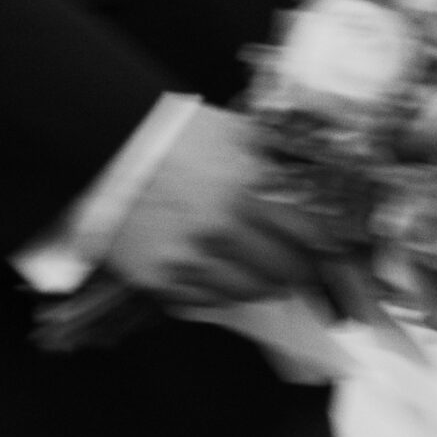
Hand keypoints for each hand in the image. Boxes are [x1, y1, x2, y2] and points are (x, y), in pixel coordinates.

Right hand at [102, 105, 331, 307]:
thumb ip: (276, 165)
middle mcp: (221, 230)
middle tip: (298, 263)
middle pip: (286, 271)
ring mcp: (189, 259)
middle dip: (298, 268)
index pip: (311, 236)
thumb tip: (313, 197)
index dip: (328, 248)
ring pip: (250, 292)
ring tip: (257, 266)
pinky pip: (209, 301)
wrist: (104, 149)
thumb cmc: (171, 136)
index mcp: (246, 188)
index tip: (331, 252)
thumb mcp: (235, 134)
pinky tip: (220, 270)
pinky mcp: (161, 279)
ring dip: (262, 282)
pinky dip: (222, 290)